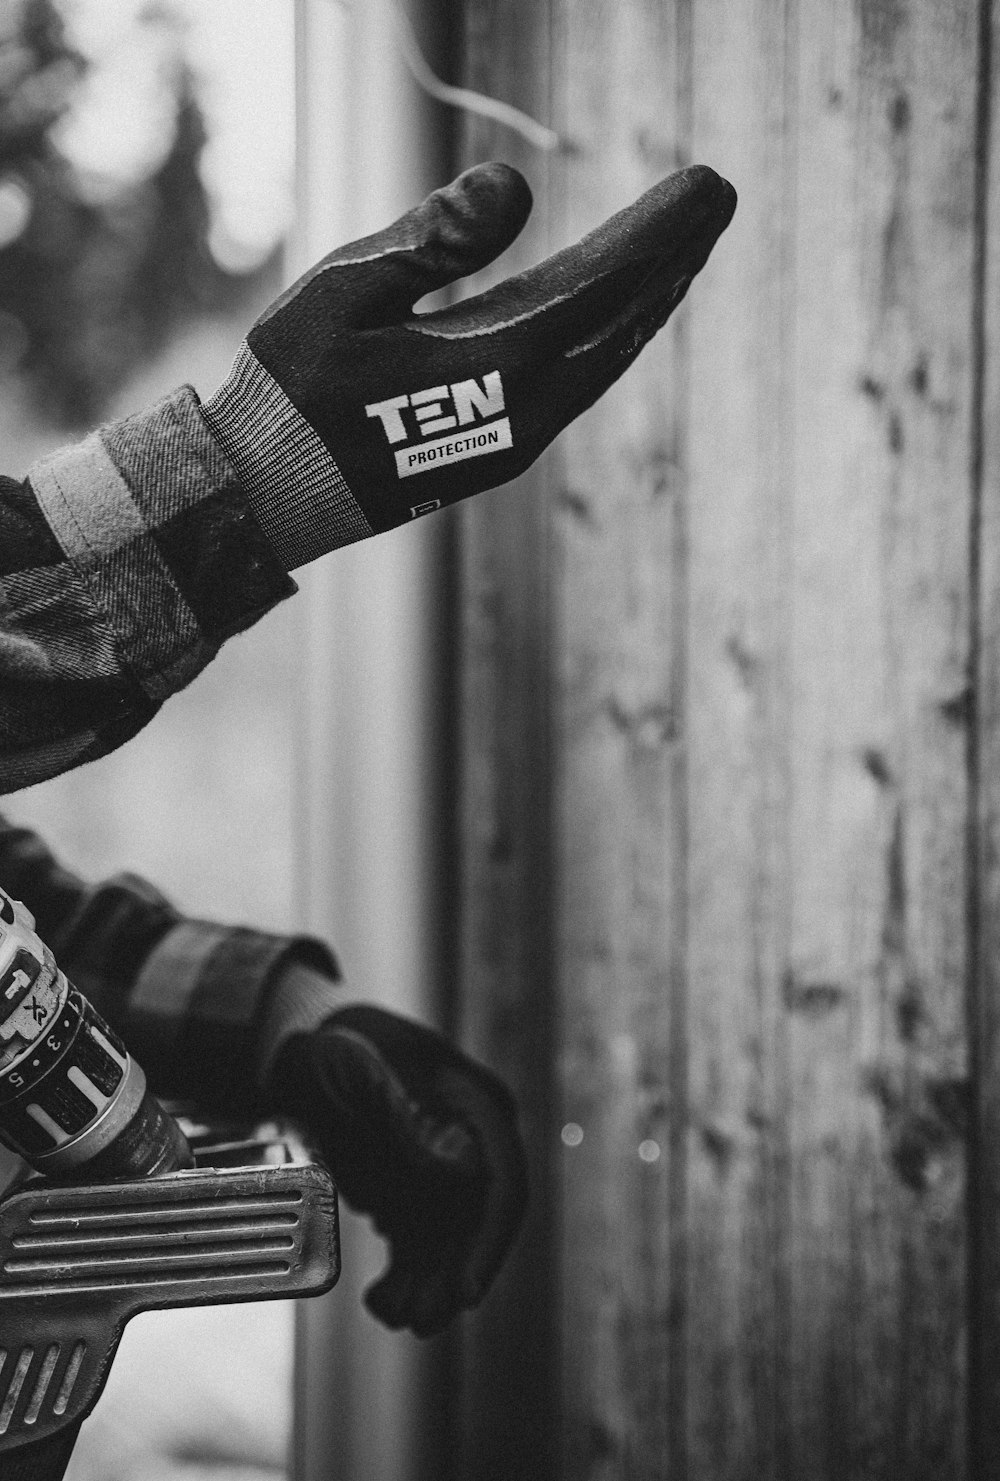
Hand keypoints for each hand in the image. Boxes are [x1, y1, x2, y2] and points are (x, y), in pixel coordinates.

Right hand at [202, 161, 735, 564]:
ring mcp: (520, 438)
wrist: (274, 492)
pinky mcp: (504, 451)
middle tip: (715, 200)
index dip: (658, 231)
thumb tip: (515, 185)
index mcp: (496, 362)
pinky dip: (612, 339)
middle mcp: (527, 408)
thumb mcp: (344, 292)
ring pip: (606, 357)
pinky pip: (581, 384)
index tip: (708, 186)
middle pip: (622, 320)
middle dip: (673, 256)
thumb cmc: (296, 383)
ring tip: (685, 252)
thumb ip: (430, 240)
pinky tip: (622, 319)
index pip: (601, 282)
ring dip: (649, 300)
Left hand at [265, 1004, 527, 1336]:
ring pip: (448, 1245)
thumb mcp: (370, 1071)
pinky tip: (381, 1300)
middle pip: (478, 1226)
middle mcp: (470, 1144)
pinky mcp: (409, 1192)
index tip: (468, 1290)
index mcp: (478, 1107)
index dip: (490, 1241)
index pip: (503, 1182)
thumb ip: (414, 1117)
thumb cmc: (342, 1043)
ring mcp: (439, 1172)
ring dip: (428, 1287)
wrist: (300, 1042)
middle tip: (421, 1320)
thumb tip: (466, 1168)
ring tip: (395, 1317)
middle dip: (453, 1278)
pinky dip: (404, 1277)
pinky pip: (417, 1247)